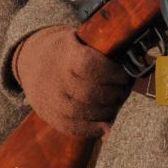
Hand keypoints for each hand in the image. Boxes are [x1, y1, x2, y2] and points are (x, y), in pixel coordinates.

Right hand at [12, 24, 128, 138]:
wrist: (31, 60)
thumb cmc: (66, 50)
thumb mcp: (80, 39)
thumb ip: (103, 50)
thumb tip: (136, 65)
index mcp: (66, 55)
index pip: (91, 67)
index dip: (112, 73)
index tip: (122, 75)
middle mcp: (56, 78)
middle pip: (91, 93)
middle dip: (114, 94)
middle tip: (123, 90)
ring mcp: (51, 99)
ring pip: (85, 112)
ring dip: (108, 111)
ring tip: (115, 103)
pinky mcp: (50, 116)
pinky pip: (75, 128)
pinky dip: (95, 129)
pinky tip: (106, 123)